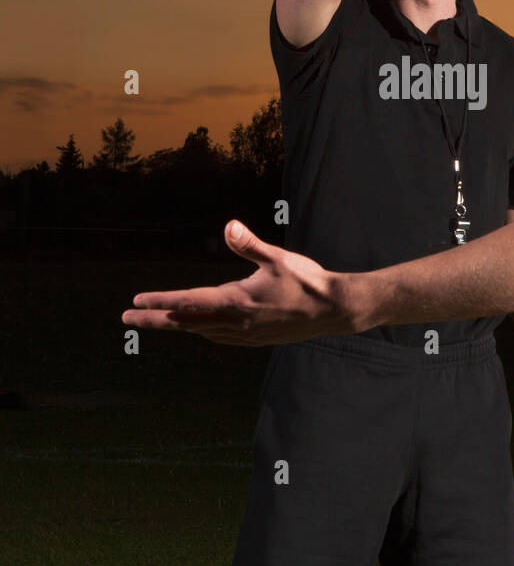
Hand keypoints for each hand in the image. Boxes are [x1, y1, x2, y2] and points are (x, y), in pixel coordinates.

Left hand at [120, 220, 345, 347]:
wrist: (334, 310)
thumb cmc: (307, 280)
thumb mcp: (278, 257)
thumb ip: (250, 244)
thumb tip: (229, 225)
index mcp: (237, 301)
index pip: (189, 301)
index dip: (161, 301)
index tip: (137, 300)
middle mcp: (236, 322)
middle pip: (186, 322)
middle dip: (155, 319)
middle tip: (127, 317)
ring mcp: (245, 334)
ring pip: (200, 332)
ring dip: (176, 325)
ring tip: (156, 321)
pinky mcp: (255, 339)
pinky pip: (218, 338)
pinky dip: (201, 332)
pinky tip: (199, 329)